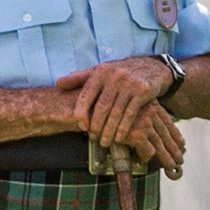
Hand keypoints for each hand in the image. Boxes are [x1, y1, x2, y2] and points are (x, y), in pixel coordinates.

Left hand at [56, 57, 184, 176]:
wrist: (150, 67)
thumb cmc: (119, 73)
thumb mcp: (100, 72)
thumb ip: (79, 78)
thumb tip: (58, 84)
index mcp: (100, 72)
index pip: (86, 95)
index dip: (82, 113)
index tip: (81, 127)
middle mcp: (114, 76)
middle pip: (101, 106)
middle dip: (96, 125)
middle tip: (93, 138)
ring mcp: (130, 83)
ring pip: (116, 112)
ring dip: (109, 130)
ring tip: (104, 142)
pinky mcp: (143, 91)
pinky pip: (131, 113)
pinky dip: (124, 127)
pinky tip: (119, 138)